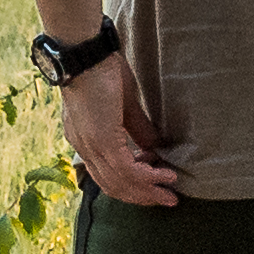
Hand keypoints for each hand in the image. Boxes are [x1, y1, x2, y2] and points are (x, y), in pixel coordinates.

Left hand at [59, 59, 177, 207]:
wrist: (84, 54)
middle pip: (112, 186)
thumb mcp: (123, 103)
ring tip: (169, 193)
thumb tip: (154, 147)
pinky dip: (147, 177)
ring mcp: (91, 146)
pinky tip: (164, 175)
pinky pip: (127, 169)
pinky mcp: (103, 140)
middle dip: (141, 196)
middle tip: (166, 200)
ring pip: (120, 182)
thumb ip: (136, 127)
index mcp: (84, 139)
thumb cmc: (101, 69)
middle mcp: (84, 147)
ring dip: (147, 191)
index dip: (130, 185)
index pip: (105, 175)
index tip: (153, 186)